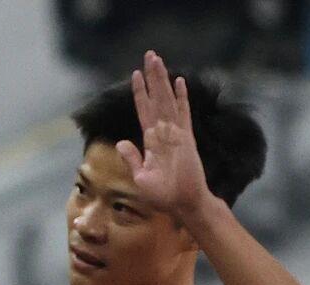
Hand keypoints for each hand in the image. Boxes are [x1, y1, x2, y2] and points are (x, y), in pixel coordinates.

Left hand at [116, 50, 213, 220]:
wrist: (184, 204)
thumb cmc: (163, 197)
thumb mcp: (141, 178)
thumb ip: (133, 159)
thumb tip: (122, 142)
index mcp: (150, 142)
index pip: (144, 111)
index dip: (140, 93)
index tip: (136, 74)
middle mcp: (163, 134)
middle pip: (156, 99)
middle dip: (152, 77)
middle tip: (149, 55)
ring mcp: (176, 134)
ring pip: (167, 101)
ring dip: (163, 80)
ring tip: (158, 60)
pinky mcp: (187, 139)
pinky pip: (183, 114)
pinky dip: (181, 98)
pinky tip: (179, 82)